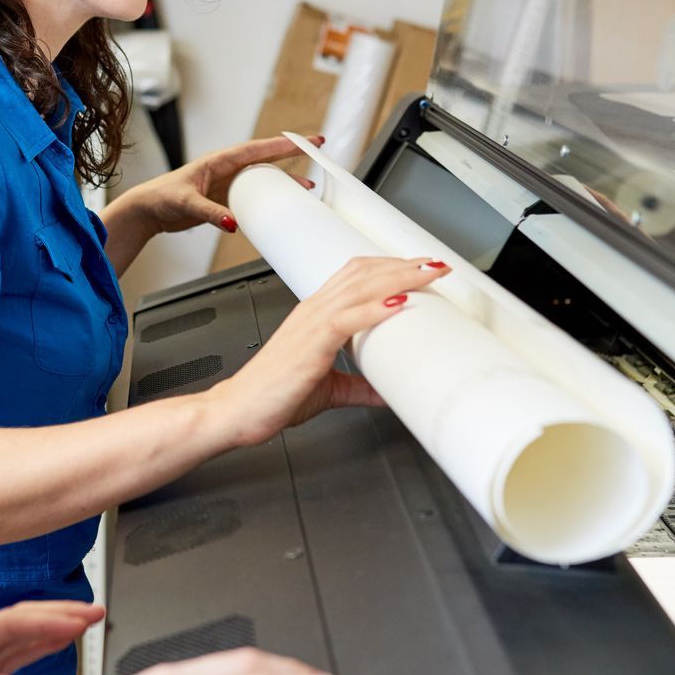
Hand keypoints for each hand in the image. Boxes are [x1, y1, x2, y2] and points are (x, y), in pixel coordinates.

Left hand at [0, 601, 102, 674]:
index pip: (12, 624)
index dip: (47, 621)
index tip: (78, 622)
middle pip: (23, 619)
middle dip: (60, 612)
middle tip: (96, 611)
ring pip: (23, 634)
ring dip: (55, 626)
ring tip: (87, 621)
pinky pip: (14, 654)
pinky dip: (40, 646)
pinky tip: (57, 643)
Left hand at [109, 134, 324, 236]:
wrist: (148, 210)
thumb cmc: (162, 198)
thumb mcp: (187, 204)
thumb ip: (211, 213)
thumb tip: (234, 223)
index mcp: (219, 161)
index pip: (258, 149)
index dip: (283, 145)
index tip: (305, 142)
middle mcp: (226, 168)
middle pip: (266, 158)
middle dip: (292, 154)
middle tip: (318, 149)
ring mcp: (227, 182)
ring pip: (263, 177)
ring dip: (285, 180)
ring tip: (308, 186)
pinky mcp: (225, 198)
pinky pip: (254, 194)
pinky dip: (270, 196)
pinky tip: (282, 203)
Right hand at [202, 255, 447, 446]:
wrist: (238, 411)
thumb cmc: (272, 395)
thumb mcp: (329, 389)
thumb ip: (360, 387)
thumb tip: (390, 394)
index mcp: (315, 314)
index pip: (356, 275)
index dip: (389, 266)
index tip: (418, 267)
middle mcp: (313, 311)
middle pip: (363, 273)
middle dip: (402, 265)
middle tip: (435, 264)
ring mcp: (311, 325)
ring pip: (360, 289)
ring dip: (397, 278)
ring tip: (428, 273)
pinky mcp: (310, 346)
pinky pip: (345, 320)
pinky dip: (373, 310)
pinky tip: (397, 304)